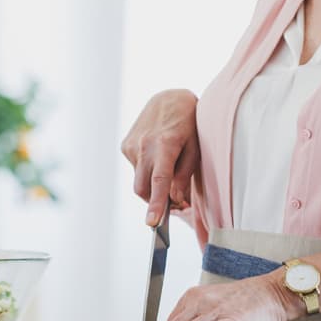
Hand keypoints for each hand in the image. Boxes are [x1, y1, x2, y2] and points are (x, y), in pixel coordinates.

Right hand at [121, 89, 199, 225]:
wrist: (169, 98)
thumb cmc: (189, 123)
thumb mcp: (195, 147)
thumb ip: (184, 175)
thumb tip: (175, 200)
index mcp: (165, 144)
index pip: (159, 180)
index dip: (156, 203)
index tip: (152, 222)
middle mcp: (144, 145)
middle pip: (143, 188)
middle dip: (154, 201)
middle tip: (175, 201)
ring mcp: (131, 145)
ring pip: (138, 181)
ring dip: (151, 184)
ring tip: (168, 167)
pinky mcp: (125, 145)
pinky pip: (135, 169)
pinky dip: (146, 171)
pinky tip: (157, 155)